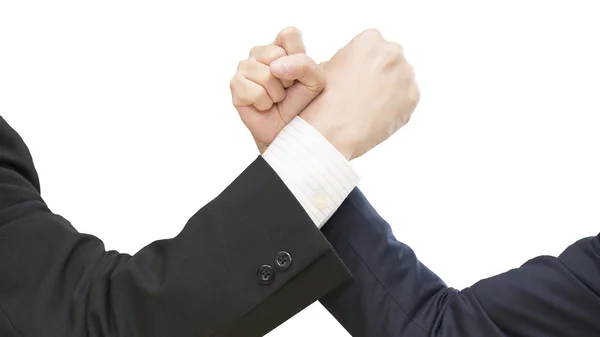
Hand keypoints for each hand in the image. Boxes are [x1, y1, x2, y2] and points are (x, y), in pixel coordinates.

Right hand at [230, 27, 324, 152]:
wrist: (287, 130)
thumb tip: (274, 66)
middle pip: (275, 54)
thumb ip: (305, 65)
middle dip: (287, 79)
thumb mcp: (315, 82)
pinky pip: (253, 91)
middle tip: (286, 90)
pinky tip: (264, 106)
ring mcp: (244, 68)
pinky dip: (264, 103)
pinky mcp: (235, 86)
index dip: (298, 56)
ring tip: (275, 99)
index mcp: (280, 47)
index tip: (298, 74)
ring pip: (265, 75)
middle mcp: (259, 53)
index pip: (289, 34)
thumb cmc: (300, 104)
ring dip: (276, 94)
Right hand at [300, 29, 419, 159]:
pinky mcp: (413, 96)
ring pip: (401, 78)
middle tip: (364, 93)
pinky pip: (406, 99)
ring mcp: (406, 74)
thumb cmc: (323, 100)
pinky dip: (396, 106)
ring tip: (369, 106)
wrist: (332, 131)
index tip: (355, 77)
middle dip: (381, 73)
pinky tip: (378, 115)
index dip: (362, 63)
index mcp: (370, 39)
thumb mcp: (327, 66)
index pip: (372, 45)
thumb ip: (348, 59)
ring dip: (390, 89)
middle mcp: (393, 51)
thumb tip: (355, 67)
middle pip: (390, 59)